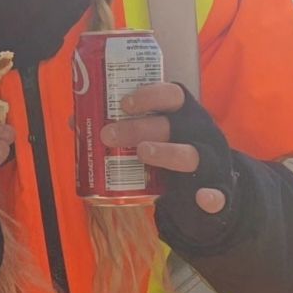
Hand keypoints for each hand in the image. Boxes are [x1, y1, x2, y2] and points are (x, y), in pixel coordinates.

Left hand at [99, 82, 226, 215]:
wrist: (207, 190)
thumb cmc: (172, 151)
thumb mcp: (153, 135)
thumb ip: (122, 126)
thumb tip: (75, 119)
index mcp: (184, 114)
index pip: (172, 94)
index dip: (149, 96)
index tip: (123, 103)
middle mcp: (200, 132)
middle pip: (172, 124)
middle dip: (139, 127)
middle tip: (108, 135)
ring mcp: (210, 161)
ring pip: (192, 154)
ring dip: (167, 152)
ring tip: (142, 154)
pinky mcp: (217, 190)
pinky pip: (218, 194)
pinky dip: (211, 196)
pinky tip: (203, 198)